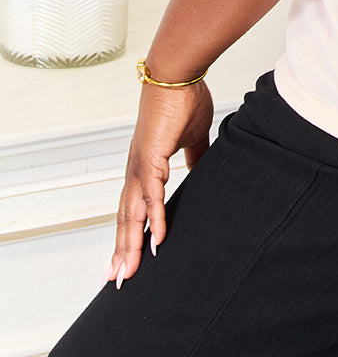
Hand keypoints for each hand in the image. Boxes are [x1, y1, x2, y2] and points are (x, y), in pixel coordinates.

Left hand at [106, 79, 213, 286]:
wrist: (177, 76)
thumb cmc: (182, 100)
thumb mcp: (193, 136)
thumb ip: (194, 156)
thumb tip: (199, 171)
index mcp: (144, 166)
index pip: (132, 208)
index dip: (128, 234)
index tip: (125, 258)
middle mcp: (137, 170)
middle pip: (125, 218)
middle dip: (121, 251)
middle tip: (118, 280)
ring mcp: (140, 165)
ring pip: (132, 214)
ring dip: (130, 244)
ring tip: (128, 272)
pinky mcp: (151, 158)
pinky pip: (152, 196)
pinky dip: (153, 219)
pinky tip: (157, 239)